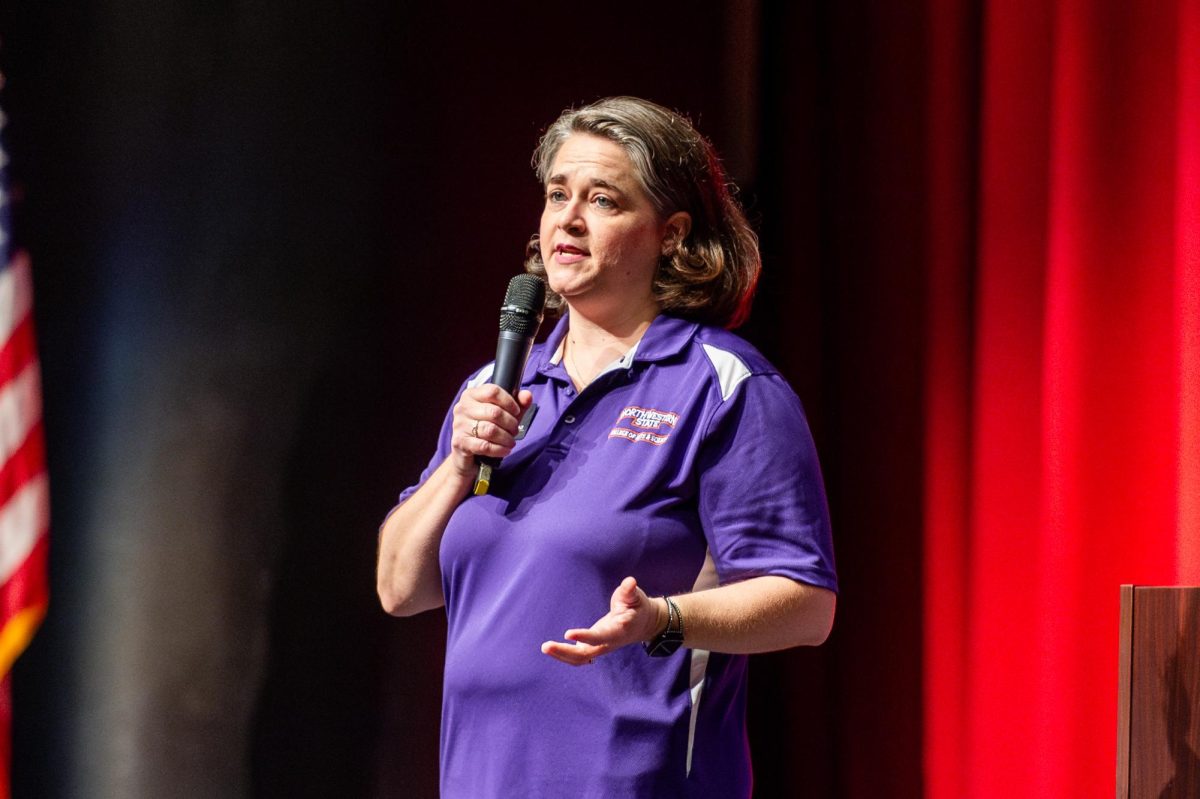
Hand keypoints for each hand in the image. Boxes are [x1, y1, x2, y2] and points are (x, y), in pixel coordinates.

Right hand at [449, 385, 533, 477]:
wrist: (467, 451)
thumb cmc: (487, 427)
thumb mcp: (504, 413)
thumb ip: (518, 403)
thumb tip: (527, 396)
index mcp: (471, 395)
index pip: (492, 391)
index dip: (509, 401)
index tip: (516, 411)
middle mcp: (462, 407)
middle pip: (494, 412)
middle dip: (510, 423)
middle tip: (515, 430)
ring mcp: (459, 425)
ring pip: (490, 430)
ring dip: (506, 438)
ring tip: (511, 441)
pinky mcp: (460, 442)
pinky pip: (484, 446)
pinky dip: (499, 449)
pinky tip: (505, 450)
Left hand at [540, 577, 665, 665]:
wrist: (643, 624)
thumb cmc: (637, 606)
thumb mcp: (635, 596)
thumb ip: (629, 591)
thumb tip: (630, 582)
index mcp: (618, 630)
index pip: (600, 636)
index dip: (585, 636)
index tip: (567, 634)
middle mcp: (609, 643)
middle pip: (585, 654)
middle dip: (565, 652)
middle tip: (545, 646)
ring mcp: (601, 647)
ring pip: (580, 659)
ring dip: (562, 655)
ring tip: (545, 647)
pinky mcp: (596, 647)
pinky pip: (579, 657)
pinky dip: (565, 656)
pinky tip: (552, 649)